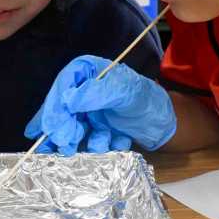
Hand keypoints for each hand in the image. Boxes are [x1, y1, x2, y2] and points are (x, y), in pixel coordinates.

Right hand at [25, 56, 175, 154]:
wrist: (167, 124)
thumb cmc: (149, 102)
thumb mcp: (128, 93)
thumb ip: (98, 93)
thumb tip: (68, 100)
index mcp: (90, 72)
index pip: (63, 84)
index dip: (54, 106)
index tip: (52, 127)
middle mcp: (84, 90)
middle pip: (61, 108)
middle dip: (62, 128)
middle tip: (66, 144)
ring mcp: (87, 111)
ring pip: (69, 127)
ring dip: (78, 141)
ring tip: (98, 145)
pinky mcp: (93, 128)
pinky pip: (84, 140)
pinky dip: (97, 146)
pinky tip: (116, 143)